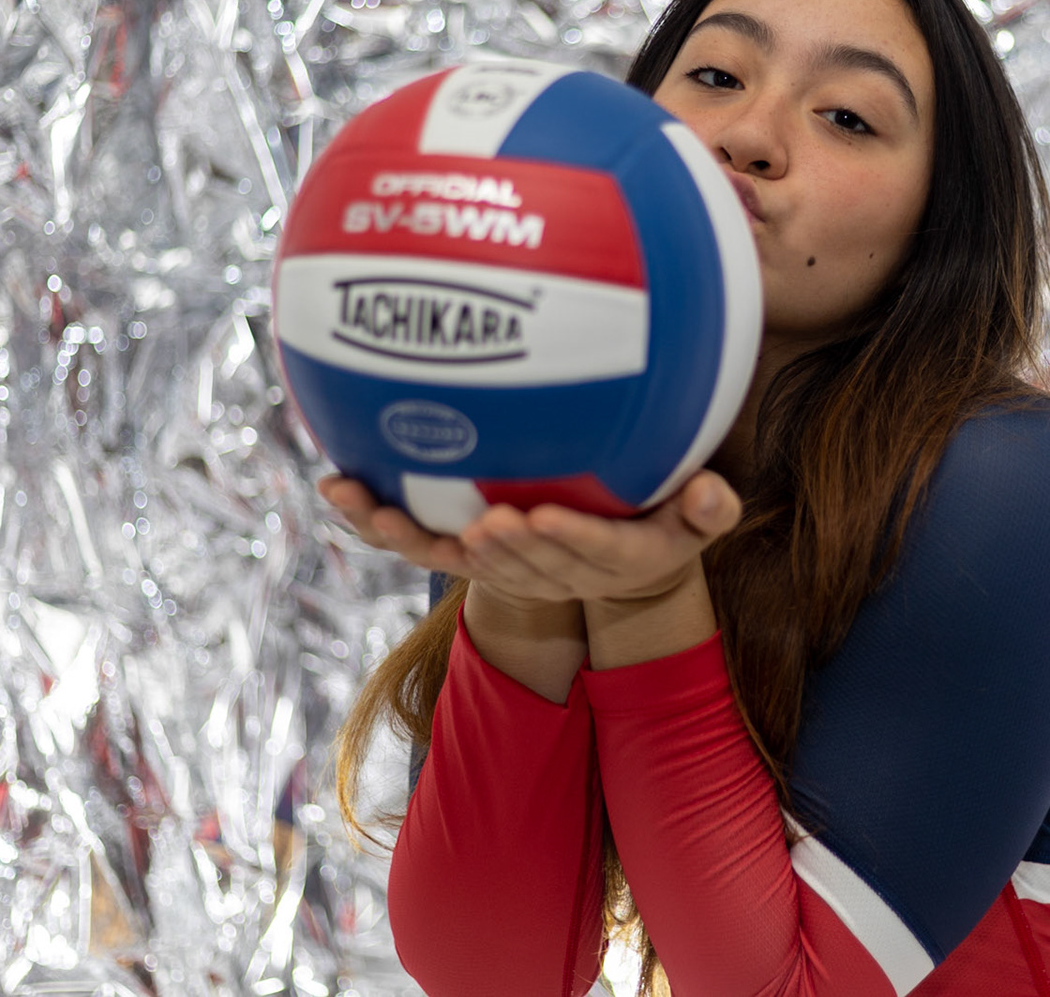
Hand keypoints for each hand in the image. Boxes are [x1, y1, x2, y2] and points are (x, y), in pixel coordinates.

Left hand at [315, 472, 741, 603]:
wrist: (611, 562)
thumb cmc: (659, 520)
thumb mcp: (692, 521)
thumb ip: (706, 509)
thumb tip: (715, 494)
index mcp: (605, 558)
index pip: (590, 551)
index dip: (566, 539)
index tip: (541, 517)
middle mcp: (546, 568)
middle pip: (514, 564)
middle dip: (494, 547)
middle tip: (476, 524)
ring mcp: (498, 562)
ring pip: (449, 556)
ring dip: (407, 534)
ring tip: (367, 503)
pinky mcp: (463, 549)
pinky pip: (415, 535)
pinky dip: (375, 516)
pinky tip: (334, 479)